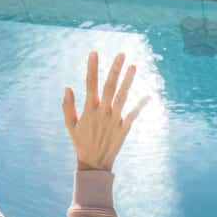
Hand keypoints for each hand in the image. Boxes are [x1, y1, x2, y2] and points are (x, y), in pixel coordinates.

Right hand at [63, 52, 149, 171]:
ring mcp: (114, 119)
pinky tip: (148, 95)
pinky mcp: (124, 128)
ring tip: (133, 66)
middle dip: (115, 69)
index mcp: (89, 109)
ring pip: (123, 96)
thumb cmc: (81, 142)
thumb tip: (67, 87)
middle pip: (110, 86)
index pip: (90, 83)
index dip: (92, 67)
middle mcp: (103, 112)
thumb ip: (67, 106)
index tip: (94, 52)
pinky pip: (134, 114)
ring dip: (128, 81)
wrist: (94, 163)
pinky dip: (141, 105)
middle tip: (122, 54)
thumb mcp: (69, 125)